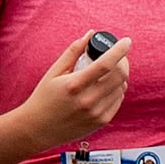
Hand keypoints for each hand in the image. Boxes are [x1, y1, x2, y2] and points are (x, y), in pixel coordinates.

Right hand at [19, 31, 129, 150]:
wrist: (37, 129)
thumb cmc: (44, 97)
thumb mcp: (54, 72)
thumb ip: (73, 51)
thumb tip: (91, 34)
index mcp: (74, 85)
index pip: (106, 64)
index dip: (120, 50)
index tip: (126, 41)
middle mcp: (87, 100)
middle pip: (119, 76)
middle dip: (123, 62)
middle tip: (119, 56)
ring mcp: (95, 113)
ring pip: (121, 88)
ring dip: (120, 76)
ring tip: (110, 71)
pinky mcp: (100, 122)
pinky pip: (118, 101)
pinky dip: (116, 90)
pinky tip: (107, 87)